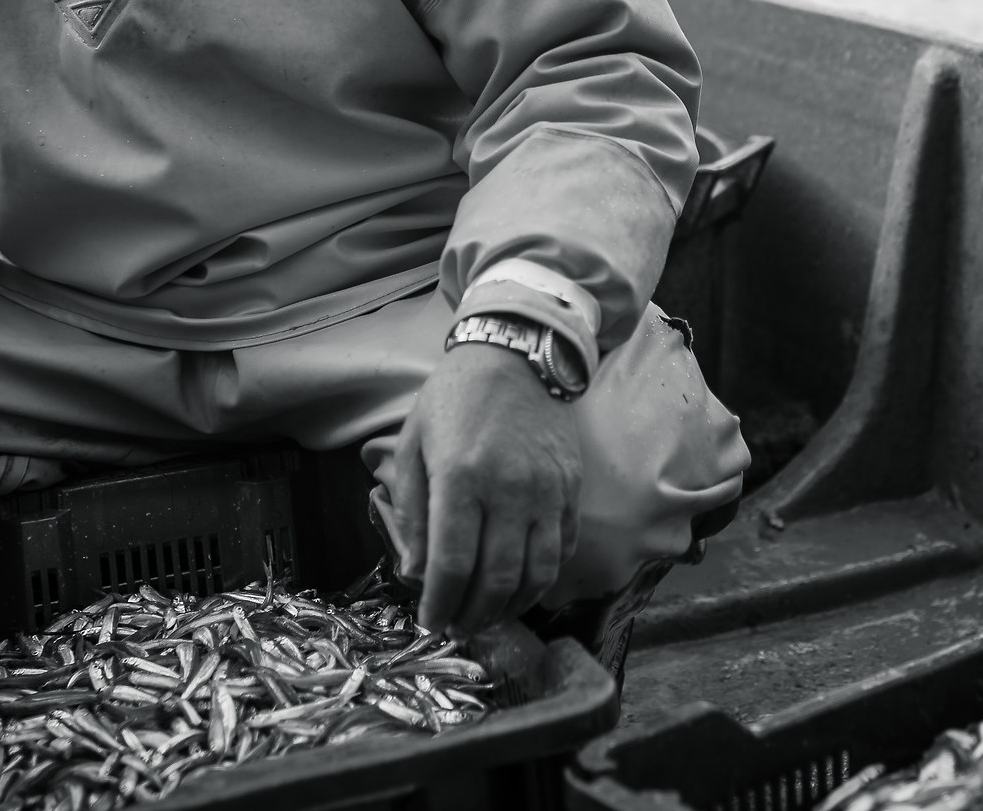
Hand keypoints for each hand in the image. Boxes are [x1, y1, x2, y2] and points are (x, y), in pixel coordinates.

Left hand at [388, 342, 581, 636]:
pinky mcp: (571, 487)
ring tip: (490, 616)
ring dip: (512, 606)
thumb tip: (416, 574)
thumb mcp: (414, 444)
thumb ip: (411, 511)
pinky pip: (562, 548)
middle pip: (496, 577)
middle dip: (475, 615)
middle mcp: (509, 489)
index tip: (431, 623)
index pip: (452, 562)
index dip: (441, 604)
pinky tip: (521, 587)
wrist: (516, 354)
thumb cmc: (454, 399)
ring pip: (536, 572)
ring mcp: (547, 490)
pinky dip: (543, 578)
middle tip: (459, 628)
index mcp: (461, 477)